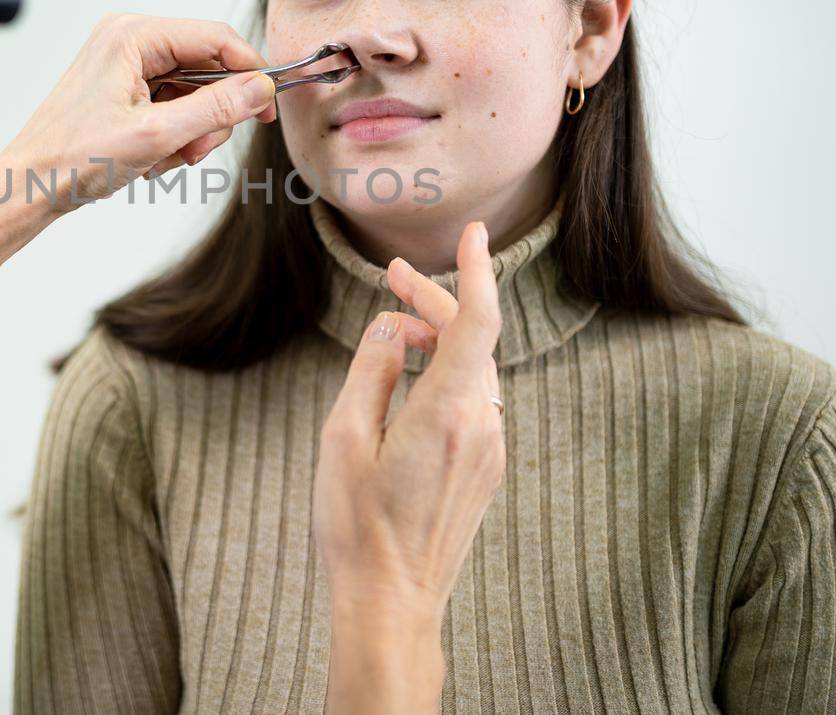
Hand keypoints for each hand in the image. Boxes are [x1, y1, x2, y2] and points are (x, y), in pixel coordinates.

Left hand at [0, 13, 276, 209]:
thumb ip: (216, 108)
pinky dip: (173, 135)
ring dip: (190, 131)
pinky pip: (172, 105)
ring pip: (192, 91)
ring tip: (165, 160)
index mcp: (133, 35)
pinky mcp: (123, 88)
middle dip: (210, 115)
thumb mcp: (156, 135)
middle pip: (206, 67)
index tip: (268, 108)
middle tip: (194, 151)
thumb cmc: (72, 159)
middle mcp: (129, 40)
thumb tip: (260, 89)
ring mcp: (125, 64)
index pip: (216, 38)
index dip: (249, 72)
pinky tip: (151, 159)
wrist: (28, 187)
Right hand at [314, 221, 505, 713]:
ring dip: (442, 339)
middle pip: (473, 339)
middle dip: (436, 302)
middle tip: (392, 278)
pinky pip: (476, 400)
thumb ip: (372, 368)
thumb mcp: (344, 436)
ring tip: (397, 329)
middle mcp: (483, 424)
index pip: (479, 320)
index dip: (478, 269)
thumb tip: (392, 326)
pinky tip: (412, 381)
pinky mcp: (487, 468)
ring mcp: (491, 448)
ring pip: (476, 369)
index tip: (471, 233)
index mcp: (448, 410)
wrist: (393, 602)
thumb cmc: (358, 523)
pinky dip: (449, 374)